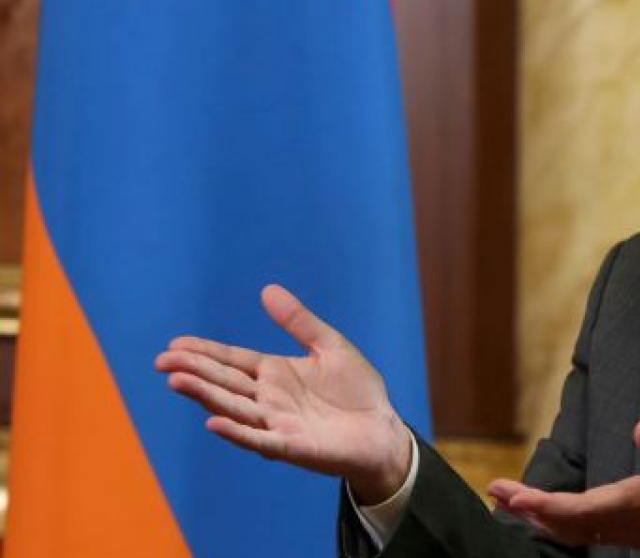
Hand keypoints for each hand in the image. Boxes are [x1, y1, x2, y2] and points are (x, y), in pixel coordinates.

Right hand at [154, 284, 411, 504]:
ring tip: (177, 381)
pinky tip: (212, 422)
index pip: (232, 359)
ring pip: (233, 407)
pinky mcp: (292, 445)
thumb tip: (267, 289)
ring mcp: (277, 423)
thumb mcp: (330, 346)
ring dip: (205, 396)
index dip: (204, 352)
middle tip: (162, 360)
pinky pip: (259, 438)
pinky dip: (236, 432)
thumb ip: (299, 322)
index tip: (174, 343)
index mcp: (275, 373)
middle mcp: (268, 398)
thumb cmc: (357, 391)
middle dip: (194, 370)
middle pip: (224, 382)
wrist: (383, 430)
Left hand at [487, 420, 639, 555]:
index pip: (573, 509)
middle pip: (564, 524)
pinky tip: (552, 515)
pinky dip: (562, 524)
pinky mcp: (636, 533)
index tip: (507, 492)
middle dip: (527, 509)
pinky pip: (589, 534)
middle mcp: (626, 523)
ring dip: (540, 517)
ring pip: (574, 532)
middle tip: (494, 492)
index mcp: (635, 502)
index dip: (537, 502)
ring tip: (512, 502)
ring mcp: (630, 532)